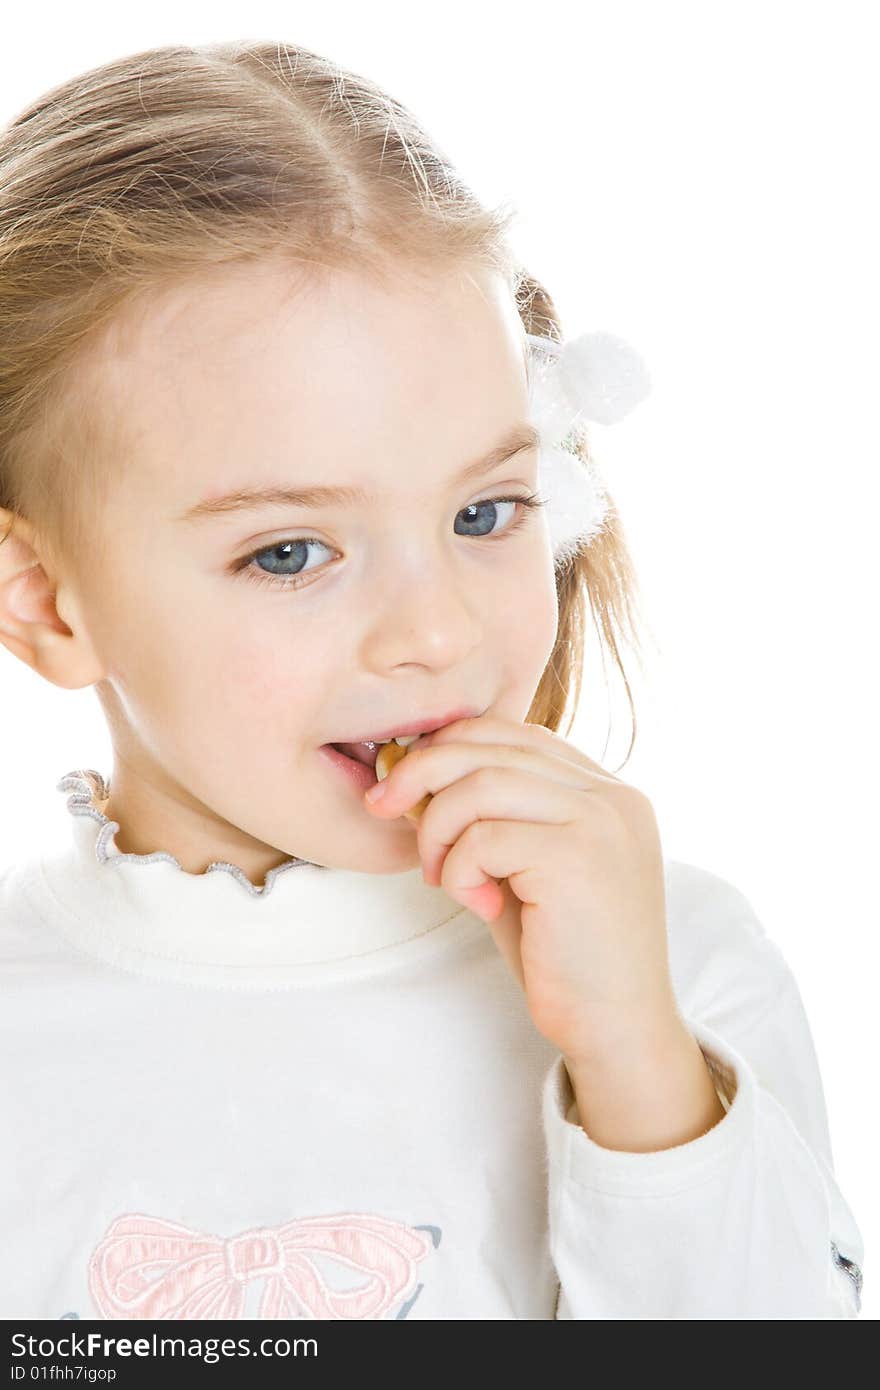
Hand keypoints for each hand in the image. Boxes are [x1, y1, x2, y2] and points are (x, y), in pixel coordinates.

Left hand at [363, 715, 683, 1067]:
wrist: (617, 1027)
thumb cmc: (562, 954)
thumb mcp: (519, 870)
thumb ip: (484, 819)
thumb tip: (405, 775)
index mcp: (604, 790)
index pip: (513, 733)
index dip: (449, 747)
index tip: (402, 786)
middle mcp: (611, 794)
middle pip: (492, 746)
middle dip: (421, 773)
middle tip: (383, 807)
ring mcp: (602, 821)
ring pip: (482, 785)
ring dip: (438, 828)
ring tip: (440, 876)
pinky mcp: (580, 857)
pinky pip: (485, 838)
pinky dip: (460, 870)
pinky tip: (477, 904)